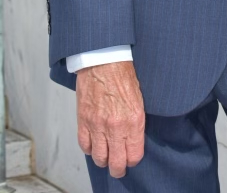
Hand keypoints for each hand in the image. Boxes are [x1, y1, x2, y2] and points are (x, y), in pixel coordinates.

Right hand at [76, 61, 144, 177]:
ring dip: (103, 160)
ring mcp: (98, 125)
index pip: (134, 155)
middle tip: (119, 168)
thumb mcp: (139, 99)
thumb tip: (133, 140)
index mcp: (134, 120)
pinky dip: (89, 148)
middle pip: (116, 163)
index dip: (133, 160)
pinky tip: (94, 144)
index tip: (131, 159)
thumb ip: (136, 122)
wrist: (104, 60)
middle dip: (118, 169)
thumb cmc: (123, 75)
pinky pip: (85, 145)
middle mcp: (116, 126)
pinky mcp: (84, 120)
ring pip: (99, 158)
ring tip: (106, 157)